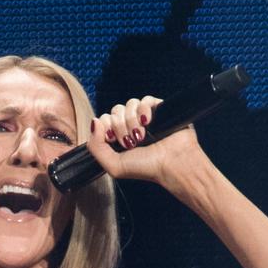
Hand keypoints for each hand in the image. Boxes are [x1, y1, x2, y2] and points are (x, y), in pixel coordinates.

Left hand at [85, 96, 205, 187]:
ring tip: (142, 136)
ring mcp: (145, 117)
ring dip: (132, 121)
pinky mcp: (159, 110)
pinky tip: (147, 122)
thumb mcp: (114, 165)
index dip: (105, 127)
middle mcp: (131, 126)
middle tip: (131, 142)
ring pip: (129, 104)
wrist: (172, 164)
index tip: (113, 140)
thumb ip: (96, 147)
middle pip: (115, 111)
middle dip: (120, 127)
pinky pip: (145, 100)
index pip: (104, 120)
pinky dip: (143, 109)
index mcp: (120, 138)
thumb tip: (94, 121)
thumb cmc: (146, 168)